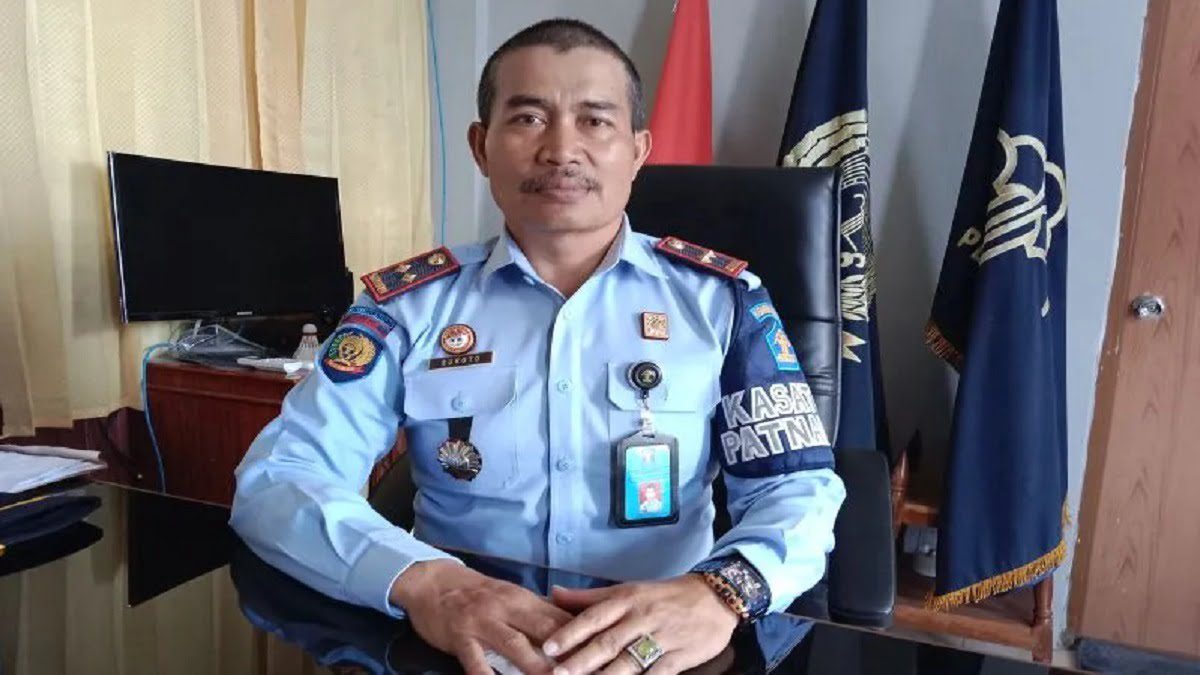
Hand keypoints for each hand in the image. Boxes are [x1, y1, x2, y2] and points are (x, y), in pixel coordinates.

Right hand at [391, 560, 573, 674]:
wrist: (432, 582)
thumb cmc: (477, 594)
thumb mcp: (511, 597)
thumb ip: (538, 613)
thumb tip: (573, 628)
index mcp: (525, 599)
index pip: (561, 619)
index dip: (582, 638)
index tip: (600, 655)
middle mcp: (508, 608)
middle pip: (545, 631)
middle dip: (567, 653)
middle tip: (584, 670)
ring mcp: (484, 622)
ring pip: (515, 645)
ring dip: (536, 666)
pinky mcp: (461, 637)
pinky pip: (475, 660)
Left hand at [542, 575, 738, 674]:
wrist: (715, 597)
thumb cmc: (664, 595)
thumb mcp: (628, 589)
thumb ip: (590, 597)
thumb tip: (553, 594)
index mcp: (627, 599)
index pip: (594, 616)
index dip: (570, 632)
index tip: (548, 647)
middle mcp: (642, 617)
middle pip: (608, 642)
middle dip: (581, 660)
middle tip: (558, 674)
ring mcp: (661, 638)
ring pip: (629, 661)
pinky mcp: (679, 657)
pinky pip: (657, 674)